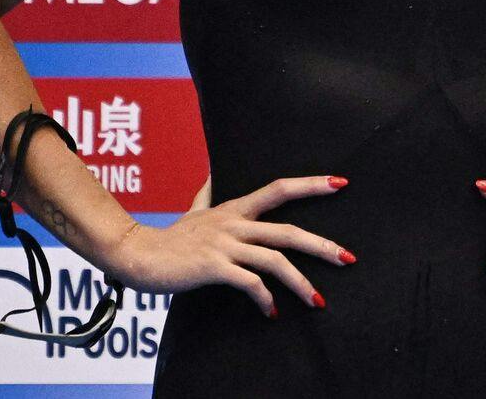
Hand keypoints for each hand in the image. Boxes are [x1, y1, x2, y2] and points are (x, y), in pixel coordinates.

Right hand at [106, 175, 355, 317]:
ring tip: (318, 301)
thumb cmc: (168, 237)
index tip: (340, 183)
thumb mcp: (193, 210)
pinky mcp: (213, 267)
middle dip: (322, 246)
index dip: (310, 184)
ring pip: (274, 260)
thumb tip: (211, 174)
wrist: (137, 255)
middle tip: (349, 258)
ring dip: (300, 283)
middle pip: (288, 231)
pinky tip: (272, 312)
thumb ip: (206, 194)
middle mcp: (234, 223)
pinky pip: (249, 283)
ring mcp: (224, 245)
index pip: (279, 189)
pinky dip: (265, 298)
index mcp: (234, 209)